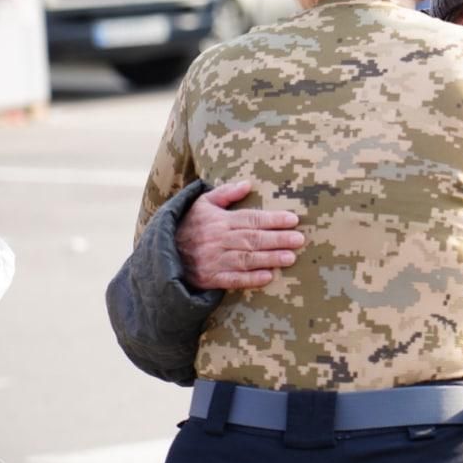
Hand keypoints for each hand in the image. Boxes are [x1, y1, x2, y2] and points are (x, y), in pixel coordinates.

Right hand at [176, 181, 303, 289]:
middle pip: (252, 239)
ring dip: (269, 259)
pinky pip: (232, 279)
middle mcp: (218, 240)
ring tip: (290, 258)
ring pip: (246, 259)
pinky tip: (268, 277)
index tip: (293, 219)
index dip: (272, 219)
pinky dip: (250, 279)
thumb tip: (248, 183)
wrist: (163, 254)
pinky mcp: (210, 278)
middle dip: (277, 239)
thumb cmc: (189, 225)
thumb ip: (225, 193)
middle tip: (299, 239)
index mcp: (219, 220)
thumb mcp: (203, 203)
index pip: (250, 218)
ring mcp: (214, 260)